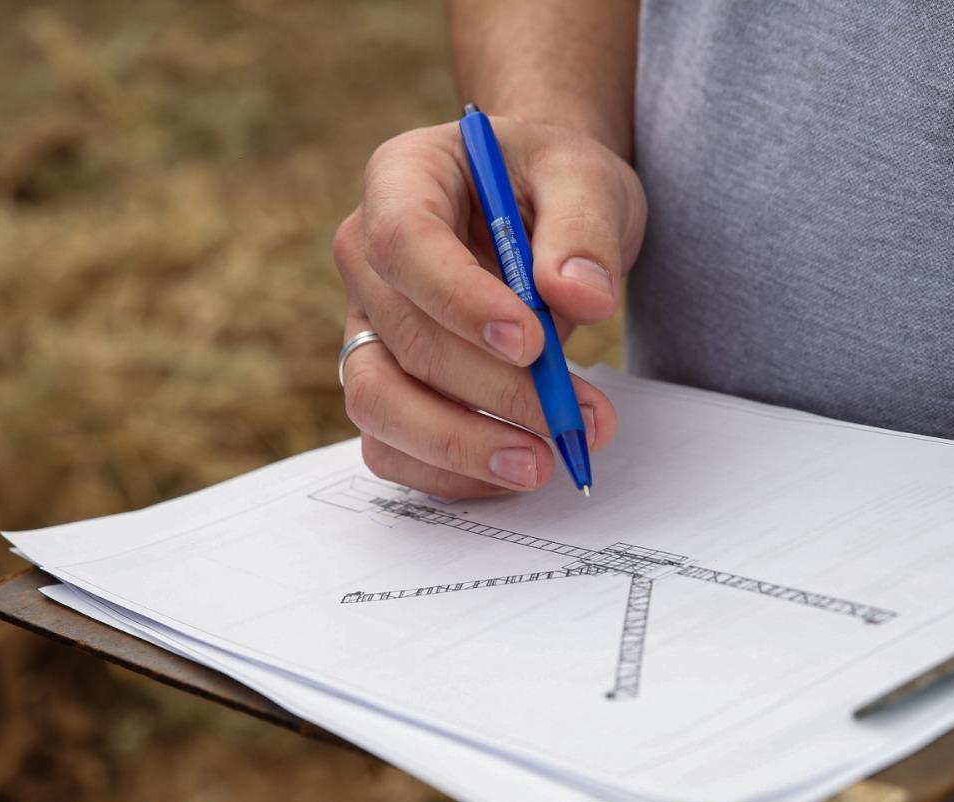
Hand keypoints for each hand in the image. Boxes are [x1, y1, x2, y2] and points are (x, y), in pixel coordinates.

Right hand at [333, 116, 645, 495]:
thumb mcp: (587, 179)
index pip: (404, 242)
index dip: (460, 300)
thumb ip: (585, 229)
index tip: (532, 343)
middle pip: (402, 337)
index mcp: (402, 179)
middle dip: (493, 390)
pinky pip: (392, 444)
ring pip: (378, 401)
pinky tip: (514, 470)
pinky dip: (449, 471)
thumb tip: (583, 297)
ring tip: (543, 463)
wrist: (542, 212)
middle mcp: (367, 257)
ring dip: (460, 445)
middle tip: (576, 417)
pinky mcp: (385, 382)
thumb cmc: (553, 184)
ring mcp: (368, 325)